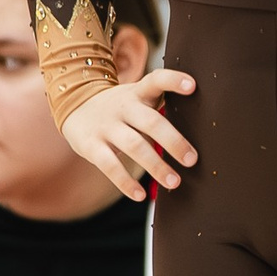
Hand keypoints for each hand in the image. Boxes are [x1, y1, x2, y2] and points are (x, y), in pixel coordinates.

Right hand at [59, 71, 196, 199]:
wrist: (75, 106)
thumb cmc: (123, 107)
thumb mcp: (139, 96)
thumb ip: (162, 104)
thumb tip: (201, 123)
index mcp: (139, 92)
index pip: (157, 79)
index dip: (174, 80)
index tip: (193, 86)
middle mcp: (124, 107)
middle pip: (151, 122)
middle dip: (173, 142)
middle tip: (192, 160)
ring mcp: (106, 126)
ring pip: (133, 146)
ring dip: (156, 166)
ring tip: (175, 182)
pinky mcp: (90, 145)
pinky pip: (109, 166)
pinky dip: (125, 182)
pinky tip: (140, 196)